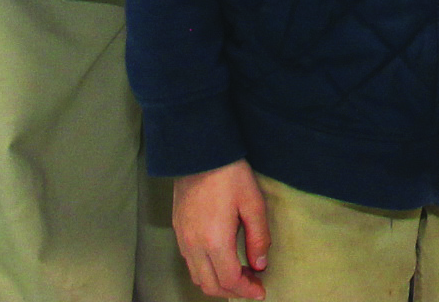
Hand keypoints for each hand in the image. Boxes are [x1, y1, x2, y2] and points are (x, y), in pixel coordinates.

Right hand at [172, 162, 270, 299]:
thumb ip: (258, 237)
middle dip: (233, 291)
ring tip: (238, 274)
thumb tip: (260, 265)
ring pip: (197, 276)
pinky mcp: (178, 229)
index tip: (260, 291)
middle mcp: (194, 245)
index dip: (246, 290)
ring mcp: (183, 238)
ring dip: (218, 282)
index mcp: (214, 240)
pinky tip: (220, 260)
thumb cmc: (229, 174)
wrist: (199, 152)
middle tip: (252, 285)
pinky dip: (205, 271)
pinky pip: (189, 262)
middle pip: (211, 285)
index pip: (229, 280)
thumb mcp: (253, 203)